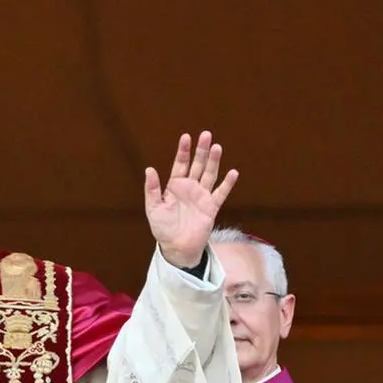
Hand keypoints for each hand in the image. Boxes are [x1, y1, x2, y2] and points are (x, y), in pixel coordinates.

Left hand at [144, 131, 238, 267]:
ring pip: (209, 175)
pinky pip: (221, 193)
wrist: (176, 247)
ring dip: (213, 162)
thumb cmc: (163, 228)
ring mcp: (202, 196)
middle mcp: (190, 188)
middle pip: (197, 165)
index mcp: (175, 186)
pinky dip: (227, 184)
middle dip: (201, 150)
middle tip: (206, 135)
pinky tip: (232, 172)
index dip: (183, 151)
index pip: (180, 164)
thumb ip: (152, 189)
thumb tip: (149, 169)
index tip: (186, 137)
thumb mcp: (153, 208)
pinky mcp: (211, 207)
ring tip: (217, 147)